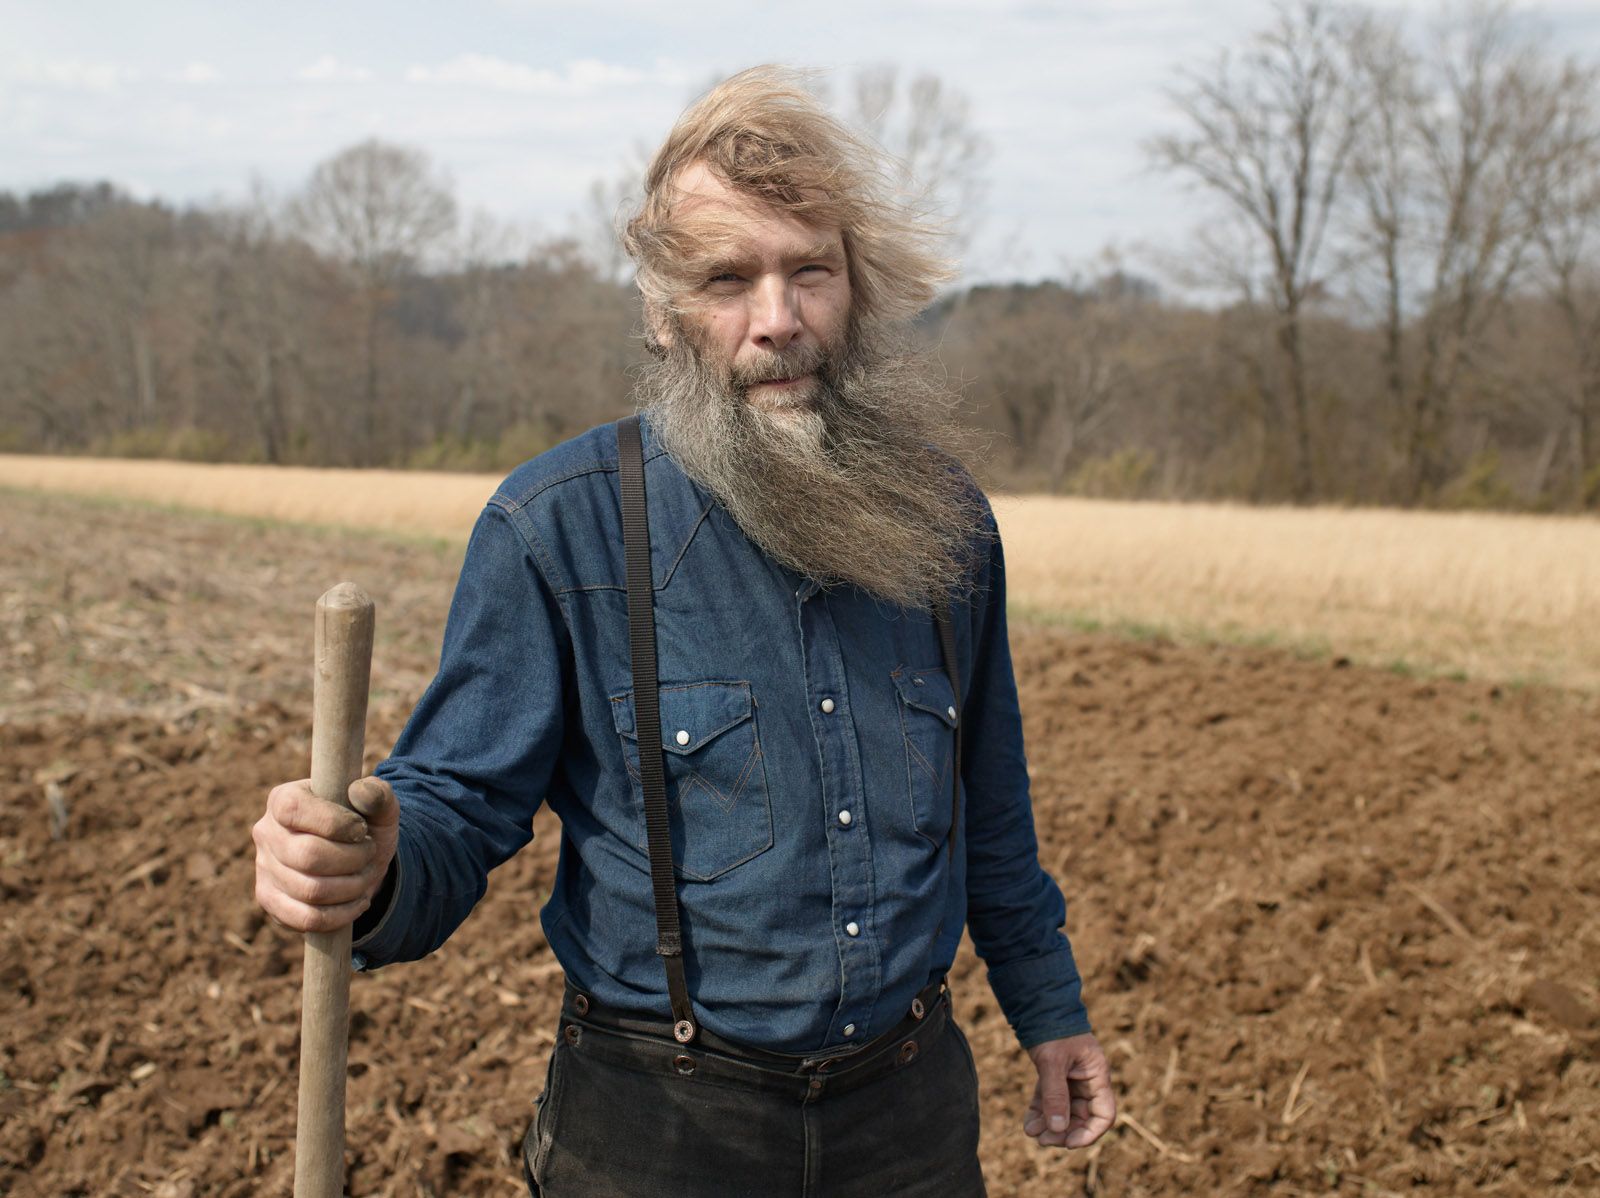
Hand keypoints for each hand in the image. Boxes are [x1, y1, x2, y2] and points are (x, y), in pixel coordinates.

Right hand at [253, 776, 397, 932]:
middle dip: (352, 859)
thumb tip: (361, 791)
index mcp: (284, 798)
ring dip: (352, 887)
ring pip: (310, 890)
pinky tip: (357, 902)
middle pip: (308, 855)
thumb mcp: (379, 808)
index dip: (335, 823)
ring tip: (365, 876)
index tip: (361, 829)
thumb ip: (378, 794)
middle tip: (369, 854)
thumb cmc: (364, 827)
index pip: (295, 810)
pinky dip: (340, 915)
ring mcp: (264, 868)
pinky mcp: (270, 900)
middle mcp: (266, 832)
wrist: (357, 860)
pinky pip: (305, 919)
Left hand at [1023, 1032, 1114, 1148]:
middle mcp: (1087, 1080)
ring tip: (1032, 1133)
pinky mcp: (1054, 1076)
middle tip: (1044, 1140)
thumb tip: (1058, 1129)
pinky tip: (1028, 1124)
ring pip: (1064, 1112)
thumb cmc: (1052, 1029)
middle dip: (1064, 1131)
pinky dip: (1040, 1113)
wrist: (1038, 1005)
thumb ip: (1055, 1094)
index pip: (1104, 1114)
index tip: (1069, 1142)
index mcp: (1097, 1074)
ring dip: (1050, 1125)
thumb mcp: (1053, 1061)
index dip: (1090, 1132)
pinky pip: (1050, 1101)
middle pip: (1082, 1117)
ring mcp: (1071, 1079)